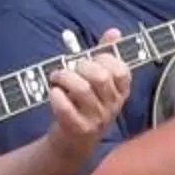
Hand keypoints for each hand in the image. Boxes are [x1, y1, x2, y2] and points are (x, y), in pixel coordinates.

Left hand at [40, 41, 132, 159]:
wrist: (72, 142)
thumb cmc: (84, 106)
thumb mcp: (96, 81)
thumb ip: (104, 56)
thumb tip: (114, 32)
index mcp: (120, 92)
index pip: (121, 70)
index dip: (103, 59)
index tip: (89, 59)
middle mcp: (112, 106)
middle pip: (101, 77)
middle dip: (81, 67)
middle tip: (69, 68)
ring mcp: (97, 119)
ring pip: (83, 89)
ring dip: (65, 77)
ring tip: (56, 77)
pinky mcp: (79, 129)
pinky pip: (67, 109)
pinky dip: (57, 97)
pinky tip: (53, 93)